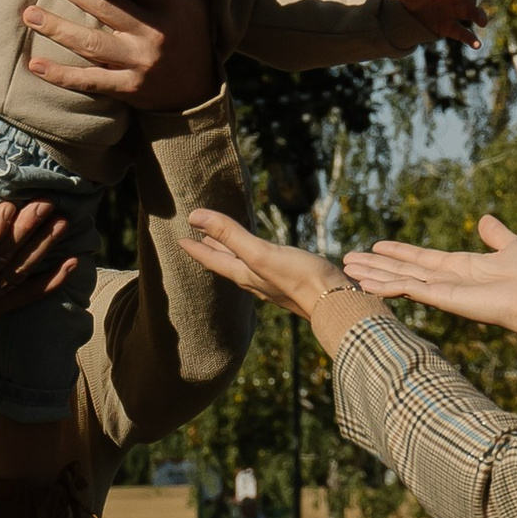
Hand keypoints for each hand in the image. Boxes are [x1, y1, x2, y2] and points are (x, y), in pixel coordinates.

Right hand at [0, 195, 84, 329]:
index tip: (10, 205)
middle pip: (3, 256)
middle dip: (26, 229)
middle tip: (45, 204)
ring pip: (20, 271)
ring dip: (43, 246)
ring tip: (62, 222)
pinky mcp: (1, 307)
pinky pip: (30, 295)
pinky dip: (53, 280)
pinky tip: (72, 261)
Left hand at [21, 0, 216, 105]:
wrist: (199, 94)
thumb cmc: (196, 36)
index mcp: (171, 5)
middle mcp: (155, 32)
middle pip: (104, 6)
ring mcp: (140, 63)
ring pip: (92, 44)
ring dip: (58, 29)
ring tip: (28, 14)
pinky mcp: (129, 88)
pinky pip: (91, 81)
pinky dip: (62, 76)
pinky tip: (36, 65)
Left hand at [176, 201, 359, 325]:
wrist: (336, 301)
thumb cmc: (299, 278)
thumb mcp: (260, 253)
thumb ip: (229, 234)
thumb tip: (194, 216)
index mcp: (245, 274)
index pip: (213, 260)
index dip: (196, 249)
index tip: (180, 240)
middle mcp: (256, 280)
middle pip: (226, 263)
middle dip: (211, 251)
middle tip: (197, 239)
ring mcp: (274, 283)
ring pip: (245, 266)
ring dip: (232, 254)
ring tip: (225, 245)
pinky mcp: (292, 281)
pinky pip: (265, 267)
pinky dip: (255, 258)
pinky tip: (265, 257)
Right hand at [342, 212, 516, 338]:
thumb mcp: (511, 245)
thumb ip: (495, 234)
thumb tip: (485, 218)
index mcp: (459, 267)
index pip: (420, 259)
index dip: (398, 252)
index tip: (377, 245)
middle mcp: (445, 280)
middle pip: (402, 270)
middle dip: (376, 265)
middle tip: (349, 260)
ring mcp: (442, 291)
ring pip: (398, 280)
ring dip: (373, 275)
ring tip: (348, 270)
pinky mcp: (443, 299)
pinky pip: (409, 290)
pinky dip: (386, 287)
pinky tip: (366, 284)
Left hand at [392, 0, 485, 46]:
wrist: (408, 10)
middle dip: (470, 1)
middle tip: (469, 7)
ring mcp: (454, 13)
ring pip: (472, 13)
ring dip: (479, 17)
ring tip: (482, 23)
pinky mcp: (450, 28)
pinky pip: (463, 33)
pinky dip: (471, 39)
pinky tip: (477, 45)